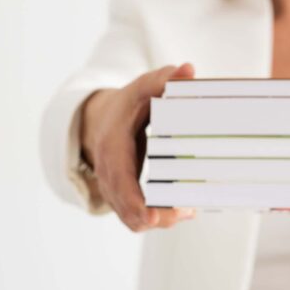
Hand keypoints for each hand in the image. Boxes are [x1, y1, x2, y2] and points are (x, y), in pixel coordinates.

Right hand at [80, 62, 197, 231]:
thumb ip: (163, 79)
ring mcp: (112, 187)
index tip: (153, 216)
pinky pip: (135, 214)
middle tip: (184, 213)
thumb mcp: (142, 87)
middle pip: (126, 207)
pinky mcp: (122, 196)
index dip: (134, 201)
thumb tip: (188, 70)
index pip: (120, 180)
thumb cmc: (127, 104)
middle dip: (153, 217)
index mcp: (111, 146)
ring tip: (187, 212)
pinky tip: (181, 211)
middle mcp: (108, 172)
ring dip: (159, 219)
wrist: (102, 118)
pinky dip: (156, 217)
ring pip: (131, 216)